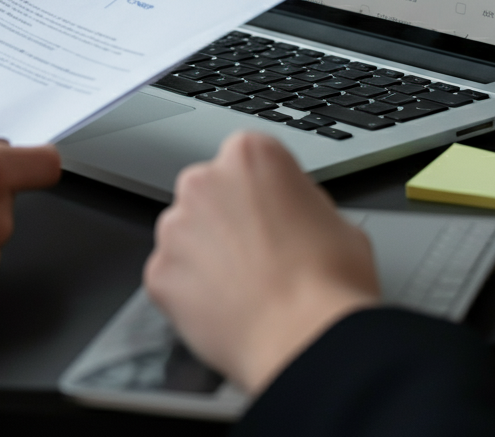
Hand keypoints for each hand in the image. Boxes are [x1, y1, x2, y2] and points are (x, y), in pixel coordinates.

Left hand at [144, 131, 378, 395]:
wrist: (305, 339)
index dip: (265, 192)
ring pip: (186, 233)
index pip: (247, 160)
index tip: (274, 213)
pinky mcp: (157, 271)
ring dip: (206, 253)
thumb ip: (299, 202)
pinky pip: (171, 276)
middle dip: (228, 218)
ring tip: (244, 287)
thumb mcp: (336, 218)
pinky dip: (190, 292)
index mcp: (249, 154)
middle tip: (259, 254)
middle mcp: (204, 180)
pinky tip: (224, 308)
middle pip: (210, 192)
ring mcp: (175, 226)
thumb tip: (290, 213)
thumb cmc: (328, 281)